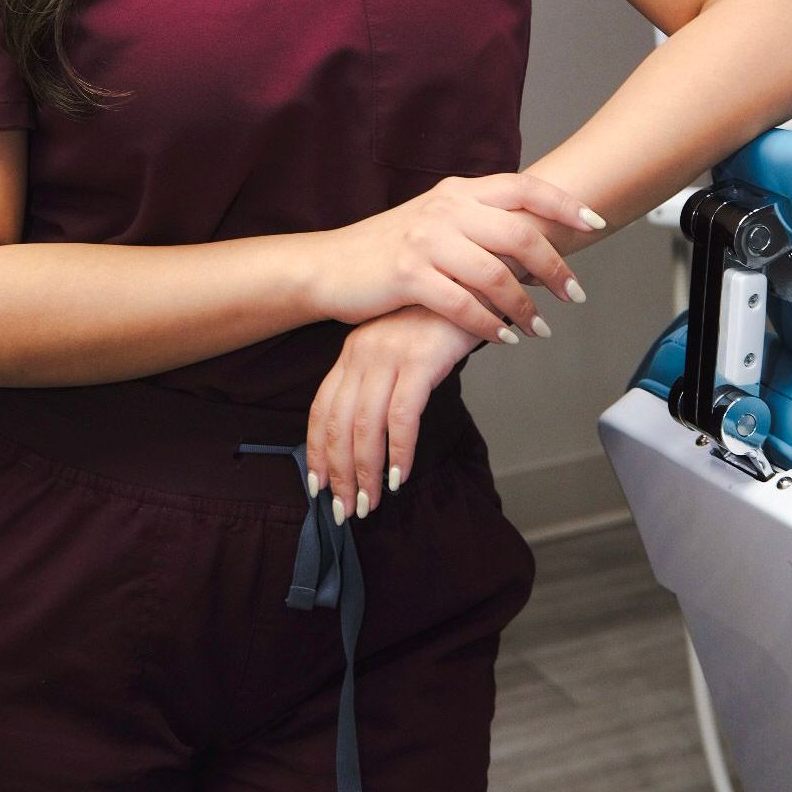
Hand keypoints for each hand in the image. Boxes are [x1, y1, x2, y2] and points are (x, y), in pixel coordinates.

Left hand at [305, 305, 482, 521]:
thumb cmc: (440, 321)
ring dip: (366, 471)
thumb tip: (370, 434)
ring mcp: (390, 355)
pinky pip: (403, 416)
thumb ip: (382, 380)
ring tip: (370, 504)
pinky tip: (401, 475)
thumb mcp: (400, 347)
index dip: (317, 451)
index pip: (323, 409)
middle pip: (339, 424)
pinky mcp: (421, 360)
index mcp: (353, 351)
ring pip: (366, 426)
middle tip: (345, 510)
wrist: (474, 281)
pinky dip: (400, 451)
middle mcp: (363, 352)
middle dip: (338, 473)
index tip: (318, 486)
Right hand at [311, 172, 598, 345]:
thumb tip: (532, 238)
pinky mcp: (408, 275)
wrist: (330, 266)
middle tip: (574, 295)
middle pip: (520, 234)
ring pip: (496, 275)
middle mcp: (446, 208)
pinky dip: (489, 325)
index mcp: (458, 190)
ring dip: (525, 307)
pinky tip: (502, 338)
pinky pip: (463, 304)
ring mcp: (426, 240)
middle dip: (556, 268)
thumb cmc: (388, 248)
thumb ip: (479, 221)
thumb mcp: (436, 220)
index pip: (524, 187)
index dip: (564, 204)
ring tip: (539, 329)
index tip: (596, 223)